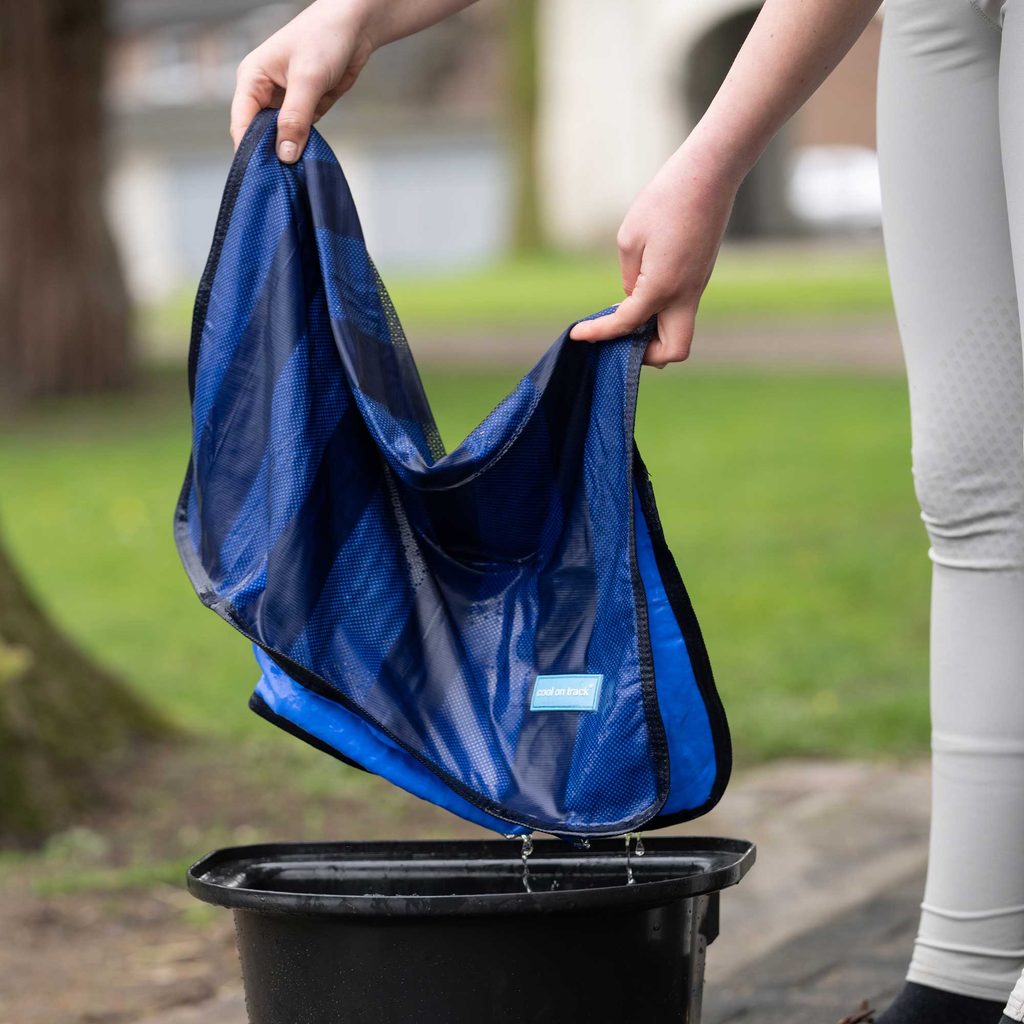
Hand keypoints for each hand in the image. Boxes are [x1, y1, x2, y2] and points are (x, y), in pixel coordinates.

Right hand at [231, 1, 374, 160]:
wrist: (355, 26)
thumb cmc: (324, 37)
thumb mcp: (308, 79)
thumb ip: (295, 118)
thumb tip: (284, 154)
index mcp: (253, 79)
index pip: (242, 123)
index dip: (249, 150)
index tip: (261, 175)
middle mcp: (264, 92)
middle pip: (259, 135)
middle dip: (271, 155)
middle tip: (282, 182)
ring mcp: (285, 102)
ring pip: (281, 137)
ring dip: (290, 152)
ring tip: (296, 176)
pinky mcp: (305, 109)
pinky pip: (301, 134)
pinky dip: (306, 145)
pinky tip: (309, 160)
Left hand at [569, 144, 737, 367]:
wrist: (709, 174)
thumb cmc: (664, 200)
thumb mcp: (630, 239)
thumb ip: (628, 278)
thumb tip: (632, 297)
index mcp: (662, 288)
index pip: (626, 325)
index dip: (598, 333)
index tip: (577, 335)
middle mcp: (685, 295)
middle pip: (672, 351)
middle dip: (645, 354)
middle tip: (619, 337)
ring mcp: (697, 288)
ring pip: (679, 333)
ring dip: (653, 335)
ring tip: (626, 317)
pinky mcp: (700, 278)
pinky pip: (681, 311)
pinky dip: (661, 316)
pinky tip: (641, 297)